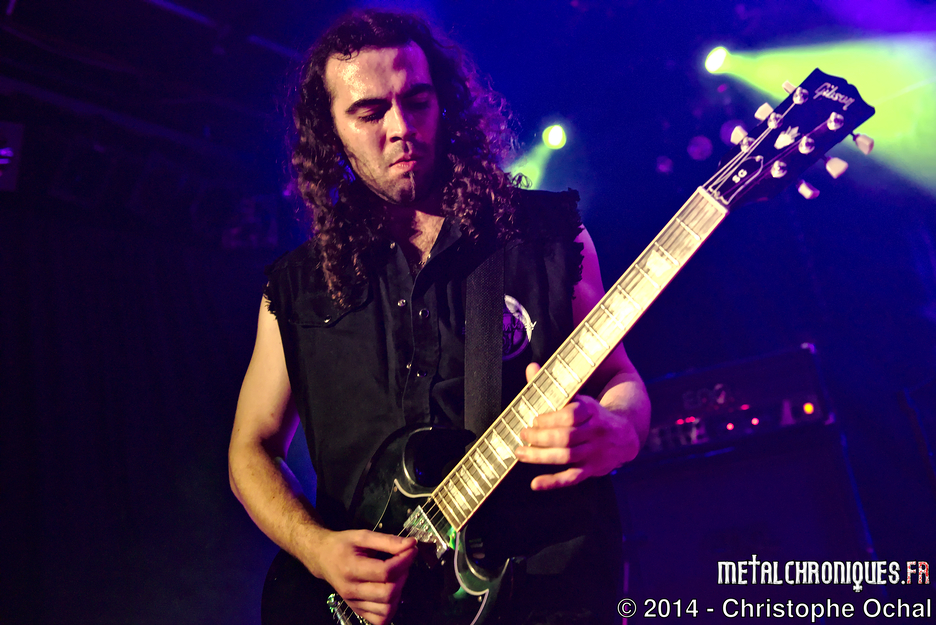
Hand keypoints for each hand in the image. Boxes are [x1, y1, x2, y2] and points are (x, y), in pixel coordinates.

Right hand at [312, 529, 416, 624]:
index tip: (411, 549)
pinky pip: (380, 619)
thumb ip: (387, 540)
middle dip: (403, 575)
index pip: (385, 572)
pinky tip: (391, 592)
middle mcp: (351, 590)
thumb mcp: (363, 536)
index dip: (404, 561)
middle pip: (388, 592)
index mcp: (350, 569)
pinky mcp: (357, 610)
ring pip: (387, 608)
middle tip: (403, 561)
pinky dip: (391, 608)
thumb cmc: (342, 545)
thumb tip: (411, 544)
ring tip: (397, 576)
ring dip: (399, 591)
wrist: (322, 558)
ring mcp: (353, 603)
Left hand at [514, 362, 641, 489]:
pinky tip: (536, 483)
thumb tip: (531, 367)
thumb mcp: (579, 398)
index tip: (535, 418)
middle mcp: (595, 432)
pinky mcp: (592, 470)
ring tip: (521, 452)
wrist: (626, 435)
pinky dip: (553, 482)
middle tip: (523, 434)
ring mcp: (594, 452)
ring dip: (541, 456)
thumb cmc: (593, 415)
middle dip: (541, 437)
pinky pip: (572, 478)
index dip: (552, 418)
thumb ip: (553, 386)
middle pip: (567, 437)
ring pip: (567, 456)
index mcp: (592, 411)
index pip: (572, 415)